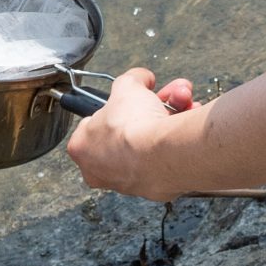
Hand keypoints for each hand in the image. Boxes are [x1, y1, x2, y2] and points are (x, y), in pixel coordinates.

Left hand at [66, 67, 193, 195]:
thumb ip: (132, 79)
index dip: (116, 106)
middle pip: (128, 130)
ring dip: (168, 117)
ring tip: (182, 102)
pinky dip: (175, 140)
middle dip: (151, 108)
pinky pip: (165, 157)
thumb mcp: (128, 85)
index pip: (94, 123)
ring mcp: (128, 182)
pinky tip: (185, 124)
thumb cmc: (134, 127)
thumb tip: (141, 78)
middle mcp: (100, 170)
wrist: (164, 154)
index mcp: (81, 148)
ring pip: (149, 142)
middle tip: (164, 96)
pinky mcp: (153, 188)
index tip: (130, 100)